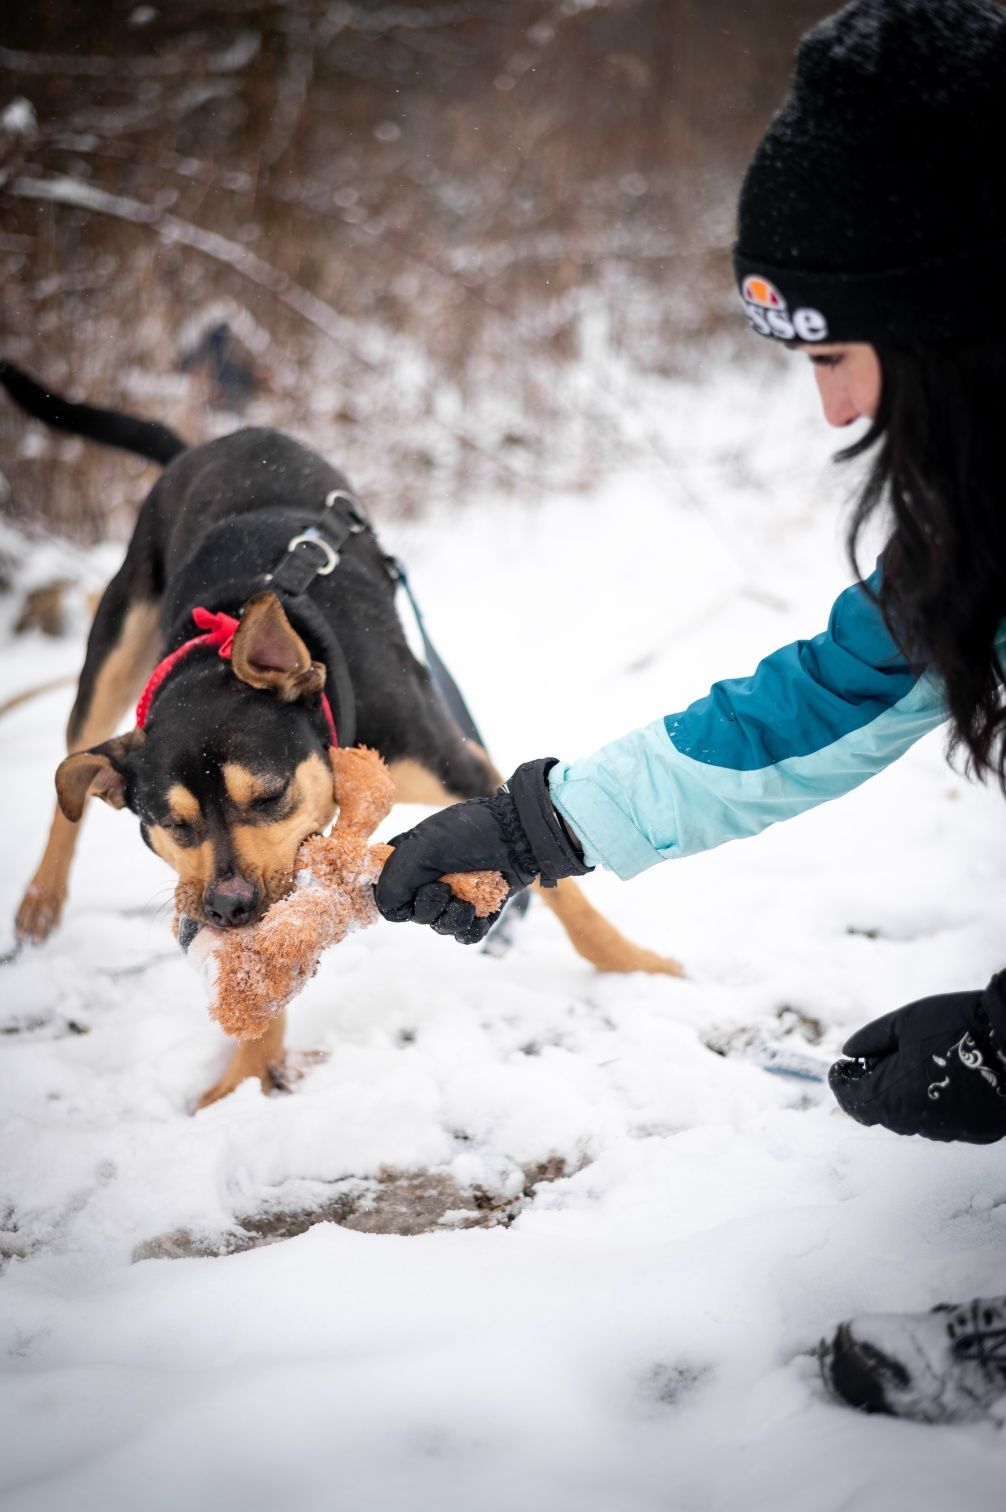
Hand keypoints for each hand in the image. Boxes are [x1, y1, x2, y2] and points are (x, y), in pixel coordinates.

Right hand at [375, 757, 589, 942]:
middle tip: (446, 888)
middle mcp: (431, 881)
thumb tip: (386, 910)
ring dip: (452, 919)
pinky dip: (471, 928)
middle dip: (430, 907)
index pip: (391, 900)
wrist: (517, 834)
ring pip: (442, 928)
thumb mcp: (422, 847)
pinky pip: (467, 935)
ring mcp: (457, 896)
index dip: (401, 902)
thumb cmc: (468, 833)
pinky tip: (479, 913)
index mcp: (411, 864)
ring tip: (467, 902)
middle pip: (418, 917)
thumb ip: (395, 881)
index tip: (416, 888)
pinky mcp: (481, 909)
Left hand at [828, 972, 1005, 1142]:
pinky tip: (940, 1078)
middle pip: (880, 1112)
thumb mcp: (904, 1022)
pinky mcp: (975, 1132)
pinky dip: (932, 1103)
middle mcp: (918, 1122)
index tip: (841, 1067)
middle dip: (870, 1087)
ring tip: (910, 1065)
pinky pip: (942, 1121)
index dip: (840, 1082)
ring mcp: (950, 1131)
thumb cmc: (956, 1025)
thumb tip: (849, 1052)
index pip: (852, 1100)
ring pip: (911, 1119)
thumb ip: (871, 1039)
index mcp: (894, 1097)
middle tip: (872, 1062)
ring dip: (902, 1097)